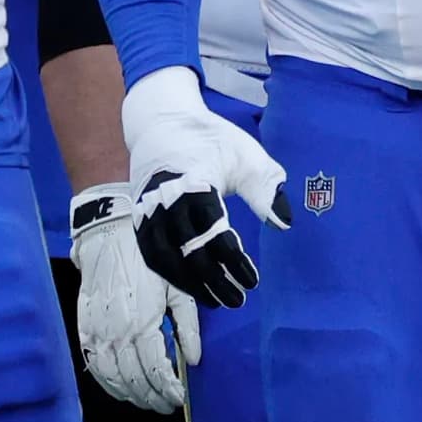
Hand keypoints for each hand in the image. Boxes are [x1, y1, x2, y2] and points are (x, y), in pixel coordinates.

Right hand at [69, 183, 192, 414]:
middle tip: (166, 405)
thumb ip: (188, 328)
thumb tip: (195, 359)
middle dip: (151, 397)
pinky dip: (105, 381)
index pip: (155, 372)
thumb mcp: (178, 290)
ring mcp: (95, 332)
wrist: (109, 236)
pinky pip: (92, 363)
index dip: (168, 390)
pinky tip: (118, 387)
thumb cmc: (149, 260)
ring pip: (111, 377)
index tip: (179, 398)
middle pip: (133, 380)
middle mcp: (116, 334)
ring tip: (145, 400)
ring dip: (128, 394)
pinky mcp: (82, 326)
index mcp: (142, 324)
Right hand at [123, 67, 285, 307]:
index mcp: (193, 182)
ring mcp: (146, 208)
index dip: (233, 261)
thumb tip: (283, 224)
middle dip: (212, 281)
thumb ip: (265, 189)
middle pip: (186, 251)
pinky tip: (188, 283)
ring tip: (213, 299)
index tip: (252, 281)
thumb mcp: (246, 156)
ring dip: (187, 282)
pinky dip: (168, 272)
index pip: (213, 232)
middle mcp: (164, 199)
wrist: (160, 121)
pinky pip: (150, 251)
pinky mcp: (138, 214)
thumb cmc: (210, 139)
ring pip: (163, 256)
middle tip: (236, 299)